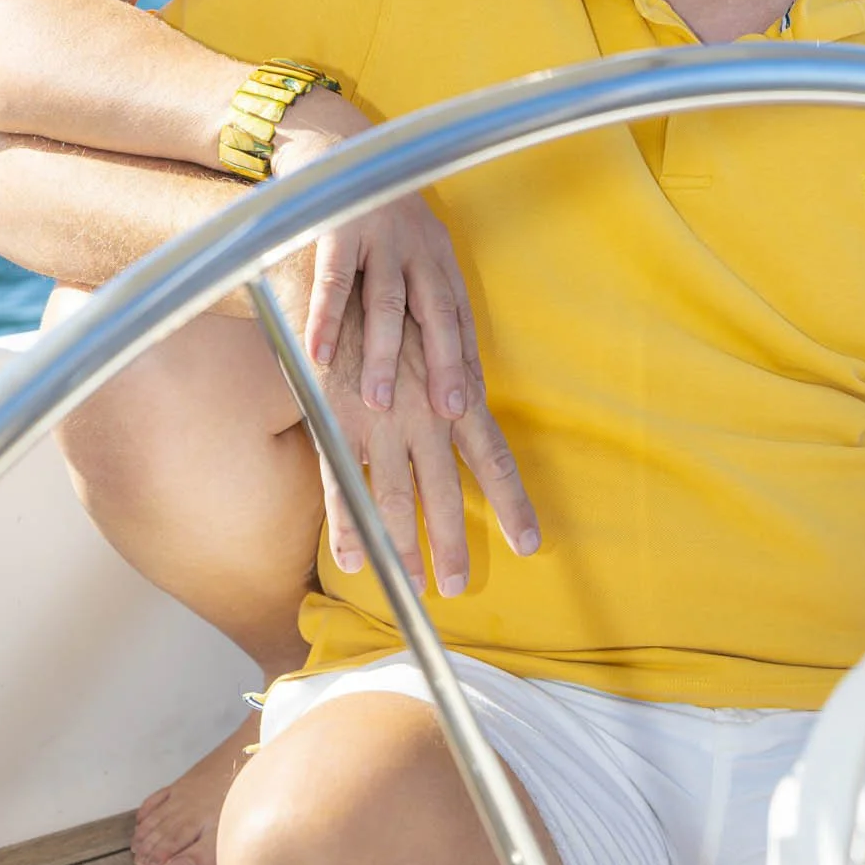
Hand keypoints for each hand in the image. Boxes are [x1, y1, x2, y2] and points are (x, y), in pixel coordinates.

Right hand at [271, 98, 480, 421]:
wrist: (335, 148)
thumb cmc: (374, 216)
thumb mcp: (408, 249)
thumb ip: (416, 297)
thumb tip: (429, 363)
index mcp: (438, 256)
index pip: (460, 316)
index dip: (467, 360)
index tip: (471, 407)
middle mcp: (417, 246)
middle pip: (437, 313)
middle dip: (443, 364)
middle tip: (447, 414)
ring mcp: (379, 236)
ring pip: (387, 303)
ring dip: (384, 354)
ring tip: (378, 402)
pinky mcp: (337, 228)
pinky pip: (333, 281)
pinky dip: (326, 319)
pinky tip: (319, 355)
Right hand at [314, 289, 539, 597]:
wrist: (339, 279)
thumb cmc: (393, 314)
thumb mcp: (435, 345)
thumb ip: (453, 385)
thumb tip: (472, 416)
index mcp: (453, 396)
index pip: (492, 457)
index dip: (511, 502)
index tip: (529, 543)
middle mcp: (423, 413)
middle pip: (444, 490)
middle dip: (452, 541)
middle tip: (459, 584)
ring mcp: (379, 420)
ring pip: (394, 497)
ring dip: (404, 545)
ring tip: (413, 585)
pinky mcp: (336, 420)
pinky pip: (342, 483)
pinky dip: (348, 524)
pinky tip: (356, 560)